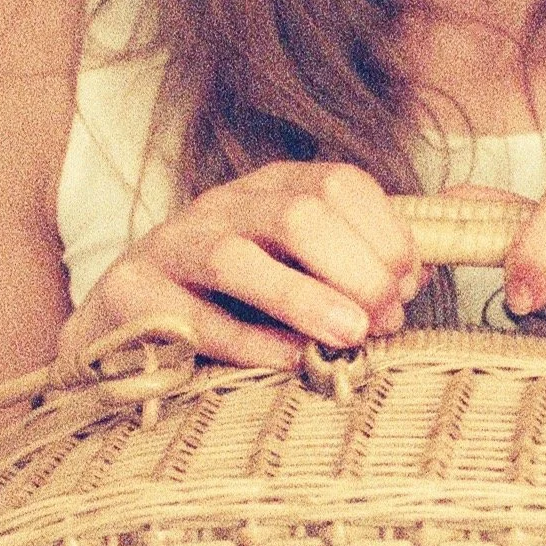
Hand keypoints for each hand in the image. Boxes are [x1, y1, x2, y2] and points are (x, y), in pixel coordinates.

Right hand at [58, 158, 423, 380]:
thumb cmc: (230, 300)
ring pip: (238, 259)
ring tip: (352, 335)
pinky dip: (250, 342)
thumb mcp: (295, 267)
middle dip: (353, 266)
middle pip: (296, 214)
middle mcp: (222, 207)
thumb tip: (423, 276)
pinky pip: (196, 319)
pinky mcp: (134, 295)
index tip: (410, 285)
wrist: (123, 324)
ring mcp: (173, 247)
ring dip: (304, 298)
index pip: (338, 185)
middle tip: (385, 317)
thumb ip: (356, 265)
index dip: (385, 234)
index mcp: (270, 189)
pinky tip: (291, 360)